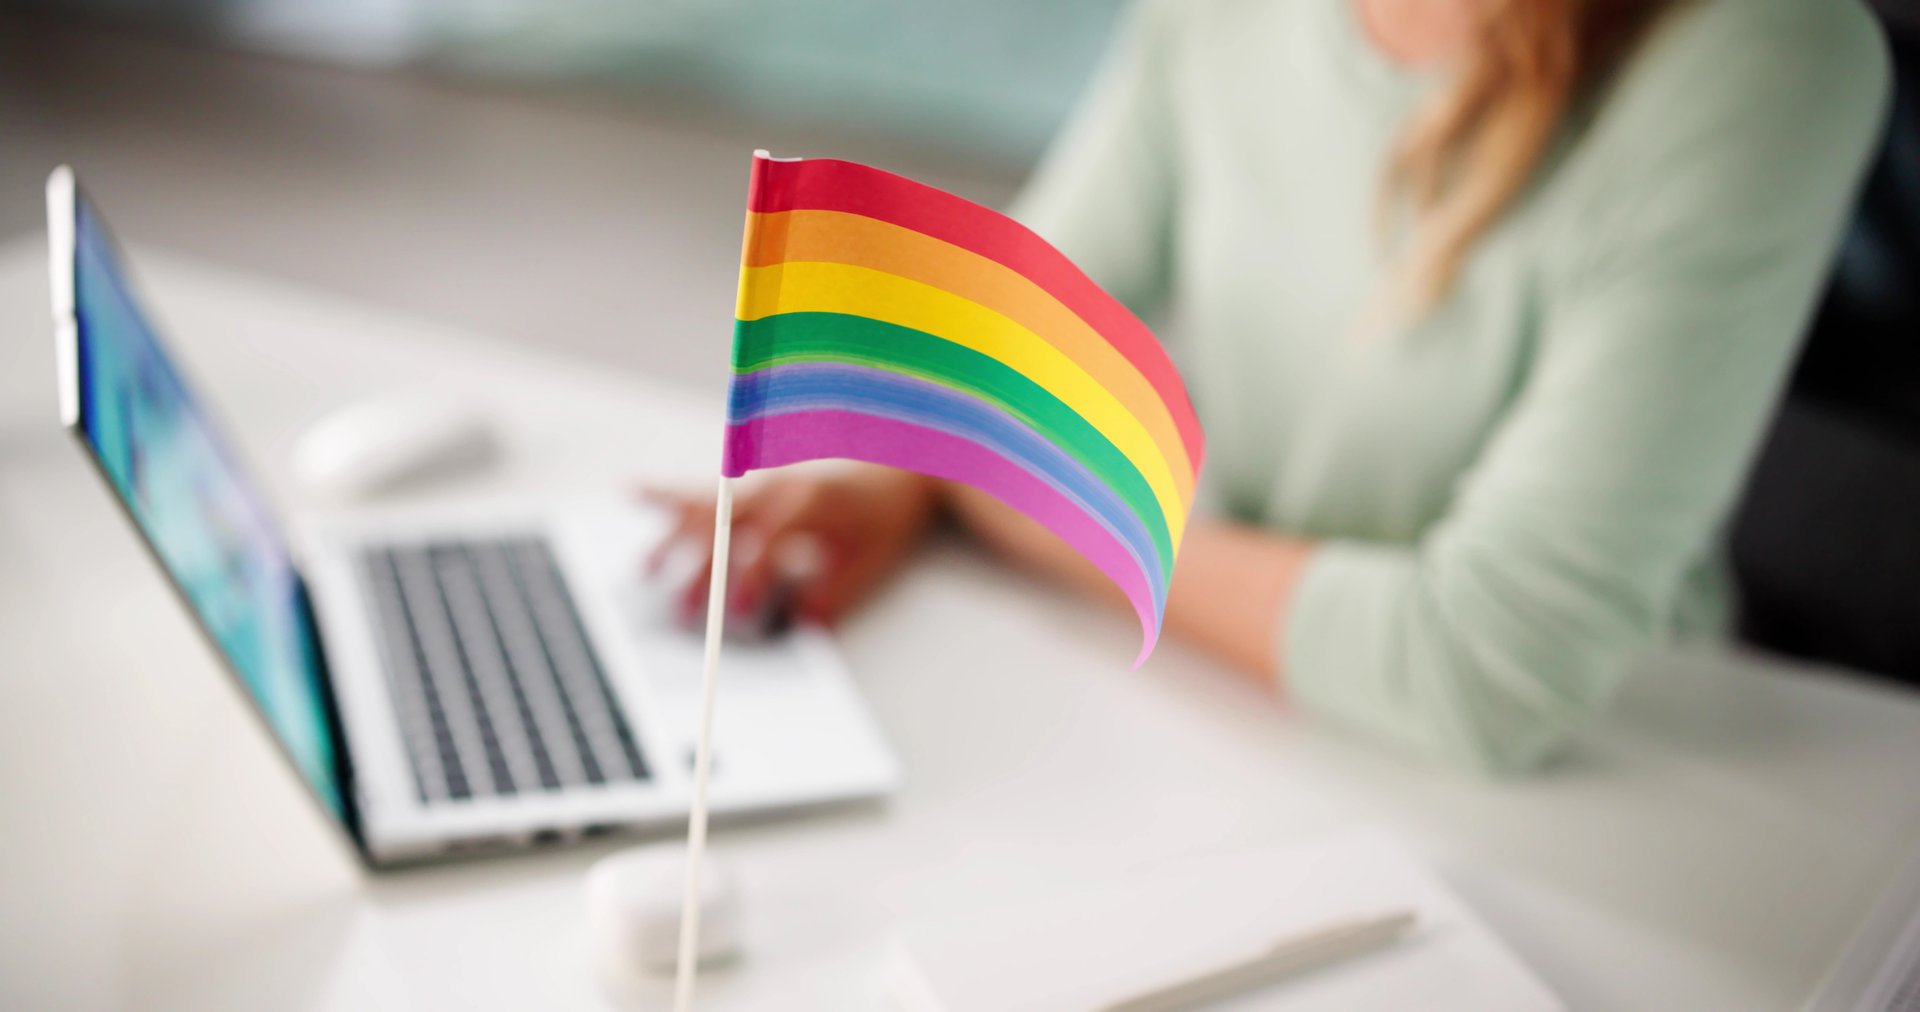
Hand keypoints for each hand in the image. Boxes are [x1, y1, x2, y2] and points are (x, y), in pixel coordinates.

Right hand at [642, 465, 943, 631]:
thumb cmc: (890, 510)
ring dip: (673, 536)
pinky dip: (670, 493)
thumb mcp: (874, 558)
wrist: (905, 461)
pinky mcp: (758, 480)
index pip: (768, 540)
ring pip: (706, 504)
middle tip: (683, 612)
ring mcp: (764, 477)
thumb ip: (836, 592)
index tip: (743, 611)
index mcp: (809, 498)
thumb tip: (803, 627)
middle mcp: (779, 482)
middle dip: (703, 569)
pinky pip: (707, 488)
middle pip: (727, 523)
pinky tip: (632, 493)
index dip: (752, 577)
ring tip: (645, 569)